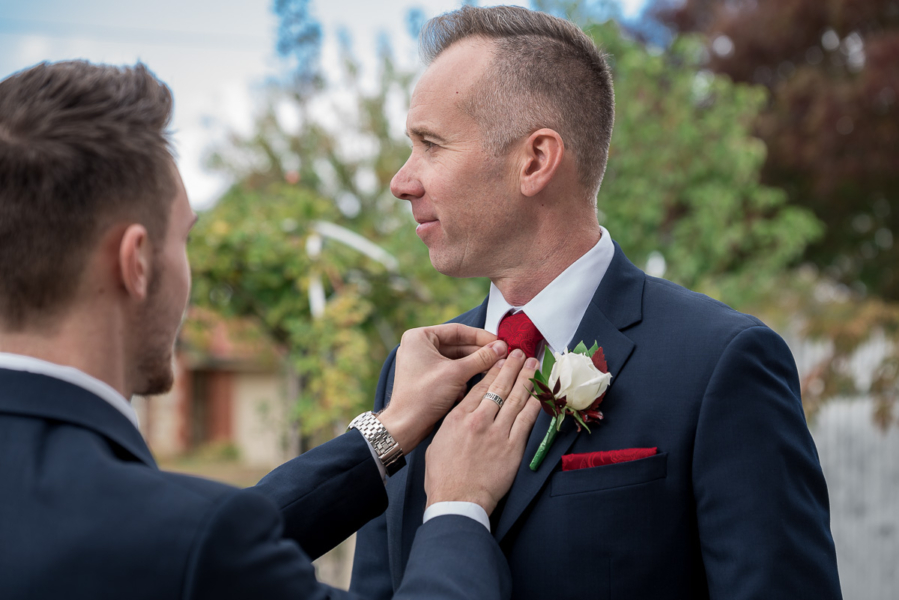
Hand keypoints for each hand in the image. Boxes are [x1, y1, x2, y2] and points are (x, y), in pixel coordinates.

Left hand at [377, 324, 506, 453]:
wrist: (406, 426)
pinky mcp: (428, 378)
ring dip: (474, 366)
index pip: (457, 331)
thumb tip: (501, 347)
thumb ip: (481, 358)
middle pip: (458, 345)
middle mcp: (419, 347)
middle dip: (480, 353)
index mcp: (419, 337)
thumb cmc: (422, 397)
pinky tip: (475, 384)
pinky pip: (450, 371)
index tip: (500, 342)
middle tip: (502, 356)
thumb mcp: (457, 374)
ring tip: (494, 370)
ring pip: (456, 360)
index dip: (481, 336)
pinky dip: (463, 377)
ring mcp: (423, 363)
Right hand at [424, 349, 541, 515]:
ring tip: (533, 365)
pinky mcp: (512, 448)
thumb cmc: (443, 476)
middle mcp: (479, 420)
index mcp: (458, 417)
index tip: (501, 359)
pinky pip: (526, 421)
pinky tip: (540, 393)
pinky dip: (534, 405)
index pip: (479, 387)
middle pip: (499, 387)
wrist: (457, 500)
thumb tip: (463, 411)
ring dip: (526, 379)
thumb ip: (452, 422)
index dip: (493, 370)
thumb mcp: (439, 441)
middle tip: (521, 353)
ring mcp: (497, 433)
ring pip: (515, 399)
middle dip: (512, 367)